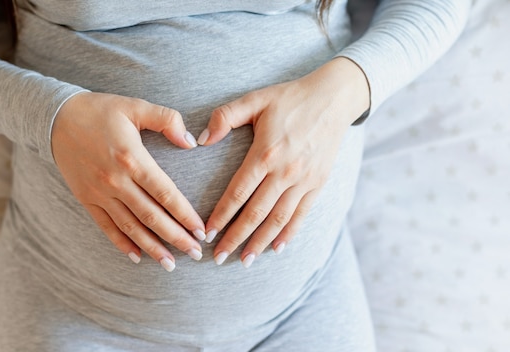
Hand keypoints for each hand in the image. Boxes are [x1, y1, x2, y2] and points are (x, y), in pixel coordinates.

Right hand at [51, 92, 205, 271]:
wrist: (56, 118)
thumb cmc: (99, 110)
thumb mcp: (135, 106)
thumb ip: (167, 120)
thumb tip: (191, 143)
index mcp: (132, 158)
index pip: (165, 194)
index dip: (185, 215)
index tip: (200, 231)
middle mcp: (116, 181)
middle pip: (151, 216)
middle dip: (176, 237)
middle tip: (195, 254)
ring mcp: (99, 193)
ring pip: (130, 227)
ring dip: (152, 247)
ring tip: (170, 263)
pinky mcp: (86, 199)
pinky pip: (106, 227)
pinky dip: (122, 243)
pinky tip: (137, 257)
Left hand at [198, 57, 369, 266]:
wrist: (333, 98)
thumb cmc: (289, 98)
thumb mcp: (255, 99)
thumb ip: (225, 117)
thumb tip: (201, 140)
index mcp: (265, 153)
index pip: (238, 192)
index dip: (221, 215)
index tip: (207, 233)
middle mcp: (285, 171)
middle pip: (256, 213)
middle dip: (236, 238)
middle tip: (219, 257)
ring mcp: (304, 180)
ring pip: (278, 220)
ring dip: (260, 242)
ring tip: (245, 260)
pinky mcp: (318, 183)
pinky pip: (301, 215)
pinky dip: (289, 234)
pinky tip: (277, 248)